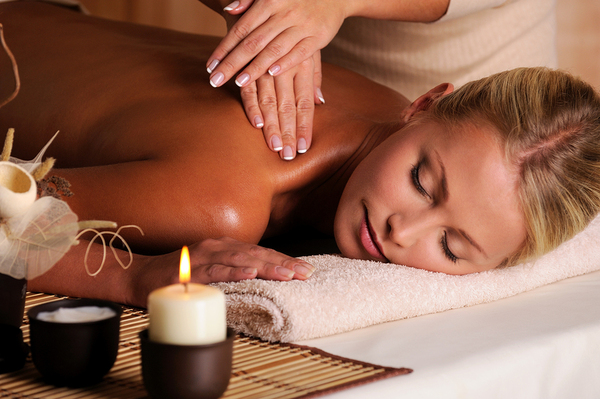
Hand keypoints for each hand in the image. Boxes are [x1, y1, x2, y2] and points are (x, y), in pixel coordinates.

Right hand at [186, 237, 314, 281]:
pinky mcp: (187, 272)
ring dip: (265, 267)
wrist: (140, 276)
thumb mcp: (212, 270)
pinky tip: (249, 274)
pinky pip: (213, 271)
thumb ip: (234, 272)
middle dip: (283, 264)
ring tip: (287, 274)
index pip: (260, 253)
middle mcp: (216, 247)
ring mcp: (202, 257)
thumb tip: (262, 281)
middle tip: (306, 273)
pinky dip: (232, 272)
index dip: (284, 260)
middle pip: (256, 254)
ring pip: (239, 260)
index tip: (306, 270)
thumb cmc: (178, 275)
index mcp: (225, 247)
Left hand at [206, 0, 345, 88]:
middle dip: (232, 63)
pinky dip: (286, 62)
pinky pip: (300, 52)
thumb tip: (228, 10)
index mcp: (268, 1)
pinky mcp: (318, 36)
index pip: (241, 29)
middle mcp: (283, 13)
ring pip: (274, 49)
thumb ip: (249, 0)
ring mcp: (301, 25)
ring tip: (238, 82)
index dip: (224, 48)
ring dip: (255, 67)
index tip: (210, 66)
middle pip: (252, 42)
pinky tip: (272, 73)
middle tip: (216, 80)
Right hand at [240, 52, 322, 159]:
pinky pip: (249, 85)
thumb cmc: (290, 26)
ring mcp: (266, 64)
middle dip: (288, 132)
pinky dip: (250, 104)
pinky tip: (255, 122)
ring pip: (270, 100)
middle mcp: (287, 66)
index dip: (304, 126)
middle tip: (287, 155)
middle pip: (288, 106)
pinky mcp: (247, 60)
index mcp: (303, 66)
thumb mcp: (308, 48)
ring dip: (271, 125)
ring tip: (273, 146)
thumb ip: (313, 76)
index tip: (302, 149)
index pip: (305, 103)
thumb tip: (320, 102)